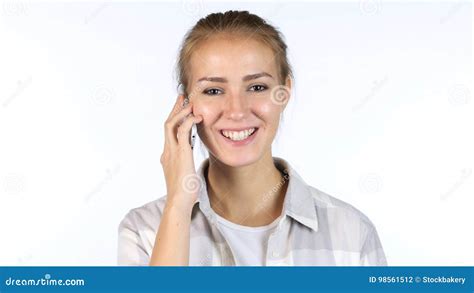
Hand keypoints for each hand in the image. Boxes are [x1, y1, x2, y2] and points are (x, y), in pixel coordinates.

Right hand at [160, 94, 202, 212]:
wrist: (179, 202)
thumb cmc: (184, 193)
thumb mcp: (184, 174)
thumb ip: (186, 163)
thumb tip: (190, 161)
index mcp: (168, 156)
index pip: (169, 132)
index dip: (174, 119)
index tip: (181, 109)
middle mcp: (167, 151)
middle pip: (167, 124)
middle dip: (174, 109)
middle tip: (182, 97)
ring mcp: (172, 152)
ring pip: (171, 125)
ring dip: (180, 112)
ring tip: (189, 102)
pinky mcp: (180, 155)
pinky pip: (182, 133)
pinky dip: (188, 122)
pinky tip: (196, 117)